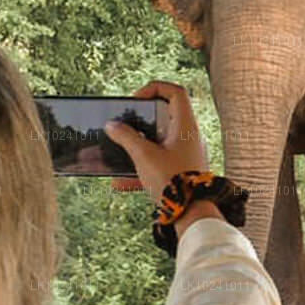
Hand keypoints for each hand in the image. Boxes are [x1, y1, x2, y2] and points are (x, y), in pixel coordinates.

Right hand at [103, 81, 208, 203]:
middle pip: (165, 117)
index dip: (155, 89)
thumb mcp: (144, 156)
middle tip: (125, 125)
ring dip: (137, 147)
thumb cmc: (173, 182)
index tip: (136, 101)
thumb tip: (112, 125)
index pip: (176, 92)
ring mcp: (186, 155)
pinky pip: (158, 164)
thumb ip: (126, 138)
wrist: (192, 215)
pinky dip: (140, 169)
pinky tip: (119, 182)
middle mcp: (189, 137)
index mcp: (186, 126)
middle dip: (140, 121)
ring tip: (117, 153)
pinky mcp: (181, 172)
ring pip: (159, 143)